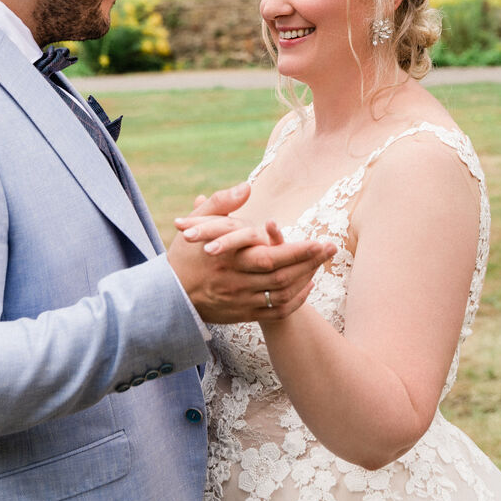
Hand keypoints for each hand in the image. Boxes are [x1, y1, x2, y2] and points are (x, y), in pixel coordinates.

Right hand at [167, 186, 334, 323]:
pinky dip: (295, 300)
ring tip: (322, 262)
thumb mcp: (198, 223)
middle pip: (281, 275)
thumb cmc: (186, 254)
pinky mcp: (242, 314)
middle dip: (310, 262)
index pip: (269, 256)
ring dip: (306, 279)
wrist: (169, 294)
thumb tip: (247, 186)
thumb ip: (222, 202)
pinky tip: (306, 285)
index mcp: (227, 257)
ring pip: (281, 294)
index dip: (297, 251)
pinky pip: (276, 311)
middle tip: (331, 248)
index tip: (318, 240)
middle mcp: (235, 281)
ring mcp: (240, 300)